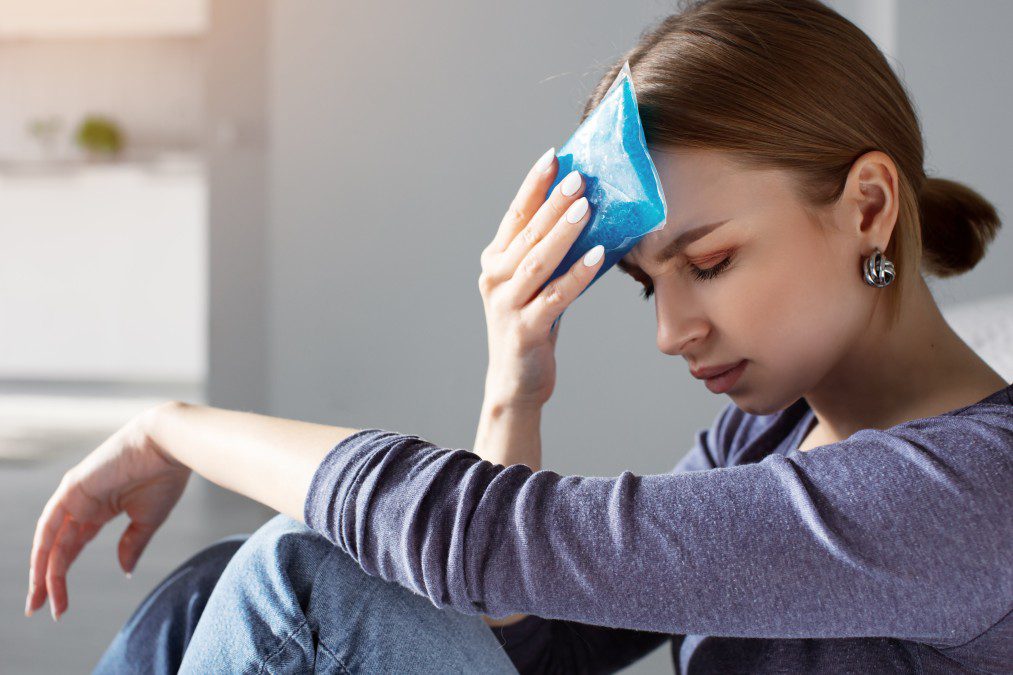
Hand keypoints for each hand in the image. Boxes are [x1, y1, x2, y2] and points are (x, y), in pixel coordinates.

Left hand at [25, 402, 190, 620]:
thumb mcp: (148, 520)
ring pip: (50, 539)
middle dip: (47, 581)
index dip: (64, 578)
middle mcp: (82, 504)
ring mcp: (74, 495)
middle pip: (57, 549)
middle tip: (41, 610)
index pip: (73, 549)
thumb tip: (125, 569)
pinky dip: (43, 547)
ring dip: (42, 570)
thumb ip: (133, 544)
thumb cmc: (165, 476)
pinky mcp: (72, 487)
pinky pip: (50, 523)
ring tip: (39, 599)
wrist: (170, 447)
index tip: (61, 608)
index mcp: (100, 510)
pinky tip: (42, 572)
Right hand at [477, 148, 603, 406]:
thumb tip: (589, 215)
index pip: (516, 215)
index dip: (534, 186)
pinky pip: (554, 296)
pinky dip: (576, 275)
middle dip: (553, 202)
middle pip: (527, 233)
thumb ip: (551, 255)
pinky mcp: (525, 329)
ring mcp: (506, 304)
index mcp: (495, 262)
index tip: (554, 157)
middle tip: (579, 176)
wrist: (516, 382)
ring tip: (587, 207)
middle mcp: (495, 278)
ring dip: (563, 232)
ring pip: (538, 261)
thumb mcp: (536, 285)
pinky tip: (598, 256)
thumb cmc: (532, 326)